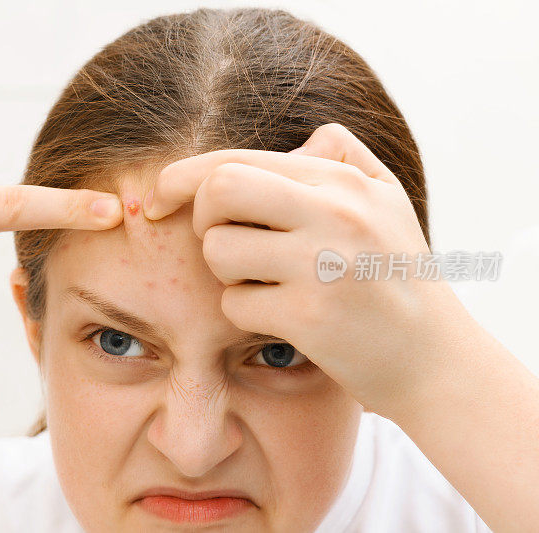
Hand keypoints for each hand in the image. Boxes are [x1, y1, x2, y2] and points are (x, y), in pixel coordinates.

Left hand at [143, 123, 470, 415]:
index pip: (236, 159)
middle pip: (218, 190)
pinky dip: (246, 313)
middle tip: (223, 242)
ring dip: (226, 272)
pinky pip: (234, 304)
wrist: (433, 359)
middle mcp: (334, 212)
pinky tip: (283, 318)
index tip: (154, 200)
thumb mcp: (387, 199)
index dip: (181, 176)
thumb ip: (340, 156)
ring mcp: (322, 263)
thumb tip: (287, 148)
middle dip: (200, 217)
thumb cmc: (397, 276)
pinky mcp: (310, 316)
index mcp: (342, 181)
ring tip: (266, 282)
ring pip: (219, 250)